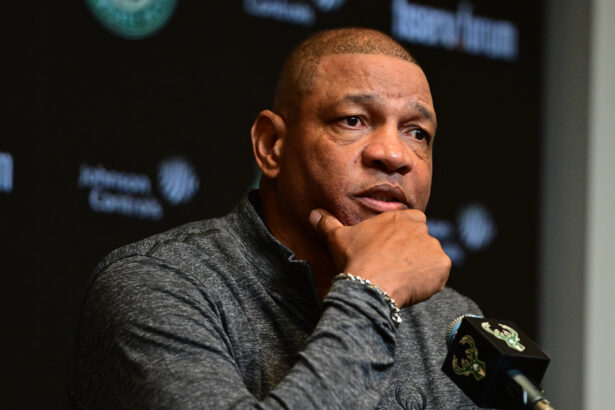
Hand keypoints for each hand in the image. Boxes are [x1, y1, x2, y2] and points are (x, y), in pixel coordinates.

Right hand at [309, 208, 449, 306]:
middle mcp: (420, 228)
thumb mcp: (337, 238)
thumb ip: (327, 223)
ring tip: (402, 279)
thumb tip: (314, 214)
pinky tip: (413, 287)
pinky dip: (431, 281)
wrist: (369, 286)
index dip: (402, 237)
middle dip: (412, 251)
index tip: (392, 250)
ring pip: (431, 256)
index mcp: (399, 217)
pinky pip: (440, 273)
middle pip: (422, 239)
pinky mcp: (442, 266)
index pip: (412, 221)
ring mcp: (433, 247)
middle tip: (396, 267)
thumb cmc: (355, 260)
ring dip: (421, 266)